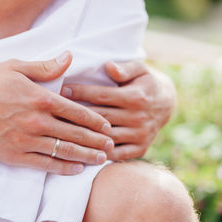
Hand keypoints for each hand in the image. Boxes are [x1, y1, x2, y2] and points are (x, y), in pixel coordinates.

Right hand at [0, 52, 113, 174]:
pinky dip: (63, 168)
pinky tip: (76, 170)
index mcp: (40, 98)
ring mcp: (26, 141)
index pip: (77, 112)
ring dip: (86, 156)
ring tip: (101, 160)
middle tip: (111, 147)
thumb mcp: (15, 67)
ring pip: (64, 151)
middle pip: (76, 134)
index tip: (106, 127)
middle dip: (97, 141)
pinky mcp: (14, 156)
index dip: (95, 121)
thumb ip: (45, 67)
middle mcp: (37, 121)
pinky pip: (45, 164)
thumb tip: (69, 57)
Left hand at [60, 61, 175, 160]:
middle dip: (76, 115)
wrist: (167, 104)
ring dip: (84, 137)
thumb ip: (125, 68)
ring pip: (105, 138)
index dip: (80, 93)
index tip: (61, 89)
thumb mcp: (140, 69)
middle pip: (100, 118)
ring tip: (62, 132)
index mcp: (136, 97)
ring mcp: (139, 135)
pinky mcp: (140, 149)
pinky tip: (81, 150)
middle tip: (54, 112)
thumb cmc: (144, 83)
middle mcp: (138, 118)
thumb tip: (109, 66)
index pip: (101, 95)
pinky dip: (99, 154)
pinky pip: (116, 155)